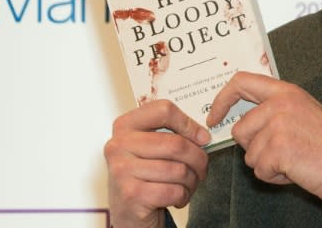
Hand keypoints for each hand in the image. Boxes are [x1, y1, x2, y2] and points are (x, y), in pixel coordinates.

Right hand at [104, 100, 211, 227]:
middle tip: (202, 167)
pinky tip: (177, 197)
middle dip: (199, 159)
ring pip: (179, 170)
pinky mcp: (131, 194)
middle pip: (176, 144)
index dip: (189, 124)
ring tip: (188, 184)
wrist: (128, 211)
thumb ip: (172, 133)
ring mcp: (122, 170)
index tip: (202, 137)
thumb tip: (203, 136)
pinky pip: (174, 191)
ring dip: (192, 181)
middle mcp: (119, 145)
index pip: (164, 110)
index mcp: (125, 125)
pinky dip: (183, 196)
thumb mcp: (152, 147)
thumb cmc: (145, 174)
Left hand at [207, 72, 321, 224]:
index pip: (241, 82)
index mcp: (288, 92)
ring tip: (296, 160)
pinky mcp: (278, 148)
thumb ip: (276, 110)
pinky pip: (259, 170)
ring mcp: (279, 125)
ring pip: (249, 154)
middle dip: (255, 148)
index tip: (214, 117)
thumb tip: (242, 121)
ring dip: (268, 165)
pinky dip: (275, 177)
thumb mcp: (304, 113)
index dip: (222, 100)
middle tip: (285, 153)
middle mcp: (281, 103)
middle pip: (240, 130)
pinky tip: (298, 170)